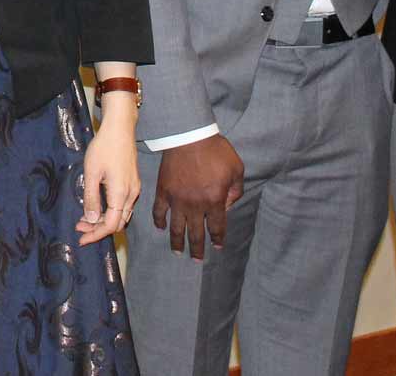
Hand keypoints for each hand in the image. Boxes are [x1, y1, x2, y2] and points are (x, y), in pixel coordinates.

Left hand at [77, 115, 140, 245]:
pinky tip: (97, 207)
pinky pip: (124, 206)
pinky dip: (111, 211)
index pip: (111, 225)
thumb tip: (90, 220)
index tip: (81, 239)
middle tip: (79, 228)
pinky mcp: (133, 183)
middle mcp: (131, 195)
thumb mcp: (91, 172)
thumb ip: (91, 198)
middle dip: (98, 229)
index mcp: (121, 194)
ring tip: (85, 219)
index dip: (96, 235)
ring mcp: (134, 189)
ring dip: (104, 221)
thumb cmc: (104, 147)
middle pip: (118, 223)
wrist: (120, 128)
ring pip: (121, 215)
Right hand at [151, 133, 243, 258]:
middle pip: (196, 234)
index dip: (217, 239)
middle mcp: (195, 205)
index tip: (217, 247)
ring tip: (178, 253)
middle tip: (197, 260)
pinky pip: (159, 211)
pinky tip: (161, 228)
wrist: (189, 135)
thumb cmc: (216, 151)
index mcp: (214, 201)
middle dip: (198, 249)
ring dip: (177, 243)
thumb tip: (228, 206)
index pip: (216, 227)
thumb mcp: (237, 169)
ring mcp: (177, 199)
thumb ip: (236, 191)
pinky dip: (159, 221)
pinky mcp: (163, 191)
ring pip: (176, 228)